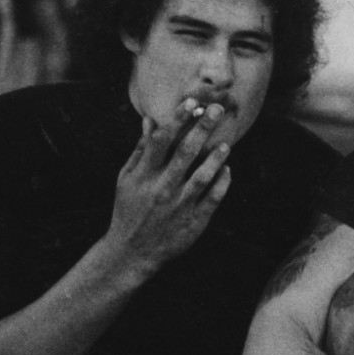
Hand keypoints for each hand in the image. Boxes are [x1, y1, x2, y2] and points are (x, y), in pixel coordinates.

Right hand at [106, 98, 232, 274]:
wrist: (132, 251)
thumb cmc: (128, 209)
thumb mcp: (126, 179)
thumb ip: (140, 151)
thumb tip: (150, 121)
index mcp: (143, 174)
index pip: (162, 139)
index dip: (177, 119)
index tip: (191, 103)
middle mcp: (162, 187)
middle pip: (186, 151)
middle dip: (202, 128)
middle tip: (217, 109)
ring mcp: (179, 204)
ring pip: (203, 175)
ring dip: (216, 157)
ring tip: (226, 144)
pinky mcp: (193, 221)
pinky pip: (212, 198)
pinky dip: (221, 183)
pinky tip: (227, 170)